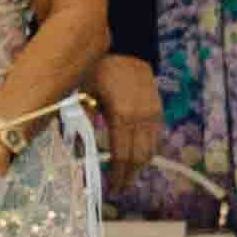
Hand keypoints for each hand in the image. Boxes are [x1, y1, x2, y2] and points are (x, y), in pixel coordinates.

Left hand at [92, 56, 162, 177]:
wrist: (125, 47)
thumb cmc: (98, 69)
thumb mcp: (83, 93)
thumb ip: (82, 122)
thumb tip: (78, 151)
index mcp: (123, 115)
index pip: (122, 155)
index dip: (118, 175)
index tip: (111, 189)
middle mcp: (142, 117)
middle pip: (139, 157)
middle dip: (129, 175)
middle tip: (118, 188)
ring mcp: (153, 113)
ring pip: (150, 149)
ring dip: (138, 165)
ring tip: (125, 175)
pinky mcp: (158, 110)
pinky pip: (154, 137)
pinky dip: (145, 150)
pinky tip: (133, 155)